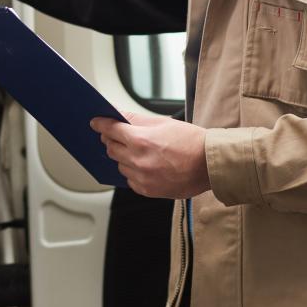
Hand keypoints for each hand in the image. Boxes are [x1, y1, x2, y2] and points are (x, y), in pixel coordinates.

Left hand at [91, 113, 210, 198]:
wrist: (210, 164)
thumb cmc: (191, 142)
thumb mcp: (163, 123)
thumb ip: (136, 120)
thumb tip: (119, 115)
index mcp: (141, 141)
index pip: (111, 130)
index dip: (101, 124)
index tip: (96, 122)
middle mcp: (138, 161)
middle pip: (111, 149)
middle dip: (113, 140)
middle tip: (119, 136)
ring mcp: (142, 178)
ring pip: (120, 165)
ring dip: (123, 157)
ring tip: (139, 152)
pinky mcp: (148, 191)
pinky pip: (130, 180)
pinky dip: (133, 172)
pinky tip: (145, 165)